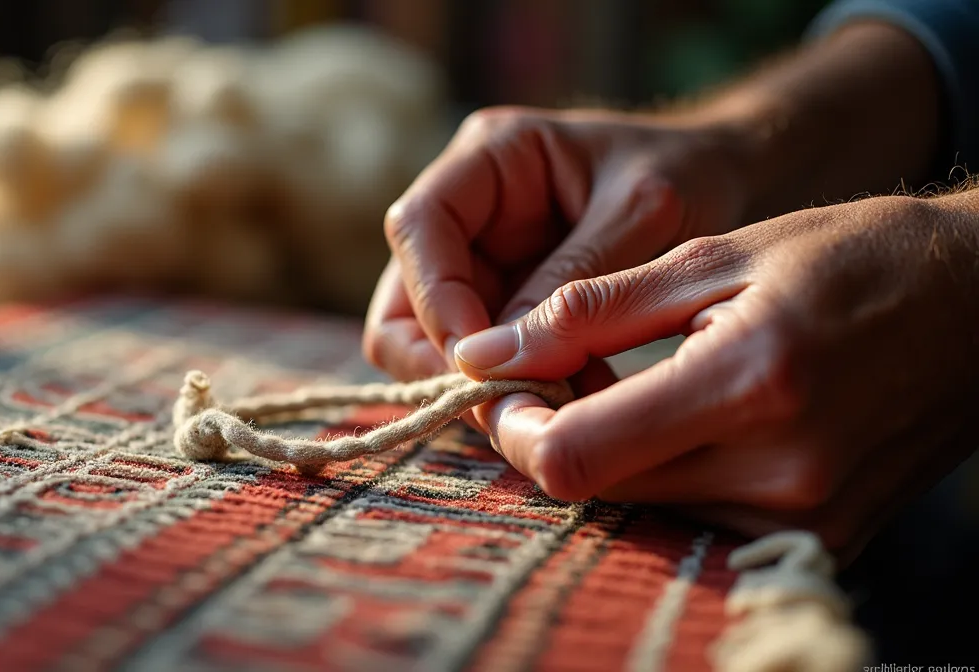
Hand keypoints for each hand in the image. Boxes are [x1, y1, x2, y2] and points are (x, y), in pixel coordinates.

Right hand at [362, 106, 756, 383]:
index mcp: (490, 156)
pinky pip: (476, 359)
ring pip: (427, 340)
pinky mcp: (501, 305)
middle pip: (405, 296)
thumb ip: (574, 280)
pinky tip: (559, 403)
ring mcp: (478, 260)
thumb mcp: (645, 213)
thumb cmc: (693, 173)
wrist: (732, 178)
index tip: (479, 361)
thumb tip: (500, 357)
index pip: (417, 227)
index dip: (435, 298)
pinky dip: (506, 388)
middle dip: (441, 356)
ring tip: (541, 409)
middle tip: (501, 404)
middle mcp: (467, 207)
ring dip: (471, 382)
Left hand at [454, 193, 978, 561]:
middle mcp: (780, 472)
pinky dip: (669, 477)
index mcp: (747, 384)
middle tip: (553, 379)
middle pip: (599, 490)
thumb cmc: (851, 258)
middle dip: (555, 437)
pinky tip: (683, 422)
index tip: (505, 386)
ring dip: (614, 458)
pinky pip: (700, 521)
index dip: (513, 427)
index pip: (573, 456)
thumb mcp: (716, 255)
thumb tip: (485, 351)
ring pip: (645, 510)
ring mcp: (804, 519)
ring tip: (631, 390)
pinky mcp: (821, 540)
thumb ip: (590, 311)